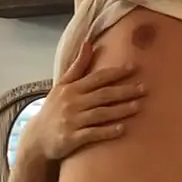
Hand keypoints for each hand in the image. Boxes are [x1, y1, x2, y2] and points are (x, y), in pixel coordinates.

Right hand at [20, 41, 143, 163]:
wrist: (37, 138)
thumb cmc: (54, 109)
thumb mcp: (62, 86)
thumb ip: (77, 66)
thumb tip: (88, 43)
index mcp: (71, 88)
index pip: (97, 78)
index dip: (115, 73)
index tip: (134, 68)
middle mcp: (72, 103)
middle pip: (102, 95)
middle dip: (124, 91)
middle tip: (144, 88)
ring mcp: (72, 121)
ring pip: (101, 114)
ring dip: (120, 110)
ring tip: (138, 106)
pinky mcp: (72, 138)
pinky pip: (93, 134)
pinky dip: (107, 131)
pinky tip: (122, 129)